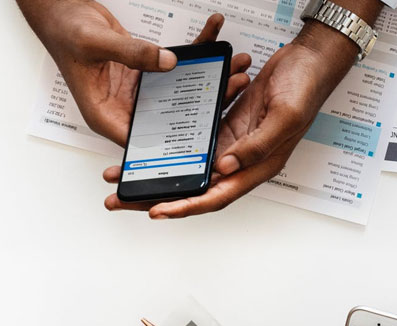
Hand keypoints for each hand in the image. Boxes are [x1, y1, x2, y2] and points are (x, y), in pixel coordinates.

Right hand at [18, 5, 249, 144]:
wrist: (61, 10)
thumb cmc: (65, 30)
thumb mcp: (96, 43)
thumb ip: (132, 54)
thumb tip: (168, 62)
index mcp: (108, 116)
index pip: (147, 142)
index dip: (179, 143)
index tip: (211, 135)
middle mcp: (127, 108)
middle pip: (174, 116)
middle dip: (207, 102)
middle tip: (235, 85)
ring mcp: (140, 92)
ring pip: (182, 92)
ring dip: (209, 77)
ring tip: (236, 64)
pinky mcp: (148, 73)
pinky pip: (178, 67)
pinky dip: (196, 53)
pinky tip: (215, 38)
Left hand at [102, 21, 365, 218]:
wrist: (310, 62)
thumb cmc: (305, 88)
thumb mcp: (283, 117)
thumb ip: (255, 145)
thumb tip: (225, 168)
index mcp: (260, 165)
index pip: (218, 194)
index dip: (187, 205)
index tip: (157, 212)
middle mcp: (245, 160)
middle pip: (198, 188)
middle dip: (160, 197)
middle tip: (122, 200)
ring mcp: (236, 143)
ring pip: (192, 167)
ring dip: (160, 173)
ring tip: (125, 175)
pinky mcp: (229, 125)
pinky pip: (196, 142)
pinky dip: (174, 147)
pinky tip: (151, 145)